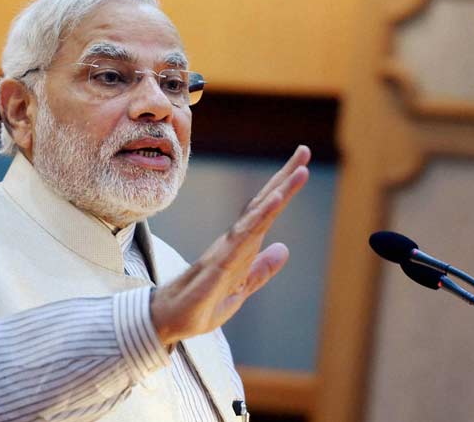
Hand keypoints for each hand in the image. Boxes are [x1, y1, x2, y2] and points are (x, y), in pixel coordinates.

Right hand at [150, 145, 310, 345]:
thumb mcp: (241, 290)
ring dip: (277, 194)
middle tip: (303, 151)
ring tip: (298, 172)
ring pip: (255, 217)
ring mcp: (226, 250)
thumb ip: (261, 270)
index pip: (265, 213)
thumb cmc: (202, 305)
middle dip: (283, 179)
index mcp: (241, 247)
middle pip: (261, 205)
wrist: (169, 321)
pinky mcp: (219, 265)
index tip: (301, 167)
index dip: (283, 190)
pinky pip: (243, 238)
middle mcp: (234, 242)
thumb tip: (284, 248)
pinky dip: (260, 219)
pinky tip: (274, 204)